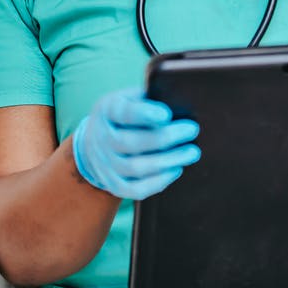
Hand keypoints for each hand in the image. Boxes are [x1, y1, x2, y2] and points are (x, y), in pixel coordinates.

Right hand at [71, 87, 200, 199]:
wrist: (96, 141)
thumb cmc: (125, 115)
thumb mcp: (130, 98)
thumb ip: (149, 98)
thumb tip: (180, 103)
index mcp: (107, 111)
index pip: (123, 113)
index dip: (144, 114)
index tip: (166, 114)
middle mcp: (102, 138)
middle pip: (133, 142)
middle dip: (166, 137)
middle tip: (192, 130)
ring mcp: (105, 163)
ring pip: (136, 168)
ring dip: (168, 161)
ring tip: (192, 152)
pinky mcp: (112, 183)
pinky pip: (134, 190)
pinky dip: (157, 182)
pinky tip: (175, 170)